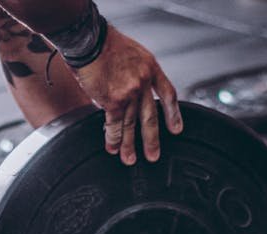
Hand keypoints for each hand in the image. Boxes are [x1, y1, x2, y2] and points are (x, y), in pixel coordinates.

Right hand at [72, 26, 182, 164]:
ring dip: (129, 145)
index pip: (168, 94)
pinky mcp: (113, 101)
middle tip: (153, 156)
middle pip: (150, 117)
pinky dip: (113, 138)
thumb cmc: (106, 43)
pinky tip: (113, 148)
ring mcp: (130, 93)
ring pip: (130, 124)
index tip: (176, 129)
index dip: (173, 113)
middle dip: (152, 139)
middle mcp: (143, 82)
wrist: (90, 41)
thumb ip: (137, 73)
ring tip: (129, 159)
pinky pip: (114, 124)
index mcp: (151, 68)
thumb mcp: (133, 53)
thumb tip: (132, 93)